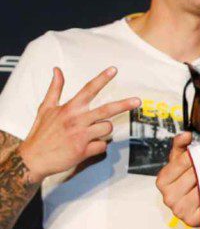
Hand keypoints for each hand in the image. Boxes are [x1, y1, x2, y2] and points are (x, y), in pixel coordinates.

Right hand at [18, 67, 139, 182]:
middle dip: (124, 105)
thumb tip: (57, 70)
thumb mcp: (45, 108)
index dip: (102, 78)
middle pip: (106, 109)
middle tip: (138, 101)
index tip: (114, 70)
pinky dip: (98, 146)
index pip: (88, 89)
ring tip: (91, 132)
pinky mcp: (83, 150)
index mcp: (69, 108)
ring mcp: (81, 135)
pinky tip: (87, 146)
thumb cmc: (40, 133)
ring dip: (104, 129)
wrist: (33, 159)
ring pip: (107, 128)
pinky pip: (102, 145)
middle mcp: (76, 120)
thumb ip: (55, 89)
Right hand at [156, 132, 199, 226]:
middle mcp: (168, 197)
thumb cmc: (188, 180)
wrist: (196, 202)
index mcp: (162, 181)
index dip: (194, 156)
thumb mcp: (181, 161)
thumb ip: (181, 146)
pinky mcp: (193, 220)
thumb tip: (186, 135)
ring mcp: (179, 211)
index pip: (180, 163)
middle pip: (193, 175)